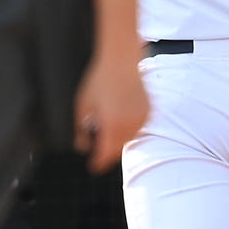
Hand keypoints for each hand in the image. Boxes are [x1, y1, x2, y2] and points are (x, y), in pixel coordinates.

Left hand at [74, 51, 148, 172]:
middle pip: (117, 148)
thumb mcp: (82, 106)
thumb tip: (83, 147)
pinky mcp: (148, 111)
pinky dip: (128, 127)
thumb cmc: (99, 81)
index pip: (106, 154)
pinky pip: (137, 127)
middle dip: (107, 149)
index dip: (98, 163)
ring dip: (118, 138)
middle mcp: (130, 124)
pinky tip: (120, 115)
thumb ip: (81, 130)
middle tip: (97, 146)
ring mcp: (141, 118)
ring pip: (128, 138)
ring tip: (108, 123)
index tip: (93, 167)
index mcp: (112, 125)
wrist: (121, 60)